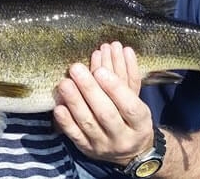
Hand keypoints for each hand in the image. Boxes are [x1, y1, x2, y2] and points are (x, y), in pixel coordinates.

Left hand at [53, 42, 153, 165]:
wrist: (131, 151)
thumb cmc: (132, 118)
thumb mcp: (137, 100)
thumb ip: (126, 76)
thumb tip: (120, 48)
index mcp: (140, 123)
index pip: (129, 106)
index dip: (115, 88)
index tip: (100, 71)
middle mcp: (124, 137)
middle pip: (107, 113)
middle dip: (90, 90)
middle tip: (76, 69)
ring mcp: (104, 146)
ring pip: (89, 124)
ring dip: (75, 102)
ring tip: (65, 83)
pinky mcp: (87, 150)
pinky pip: (75, 136)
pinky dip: (66, 122)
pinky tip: (58, 107)